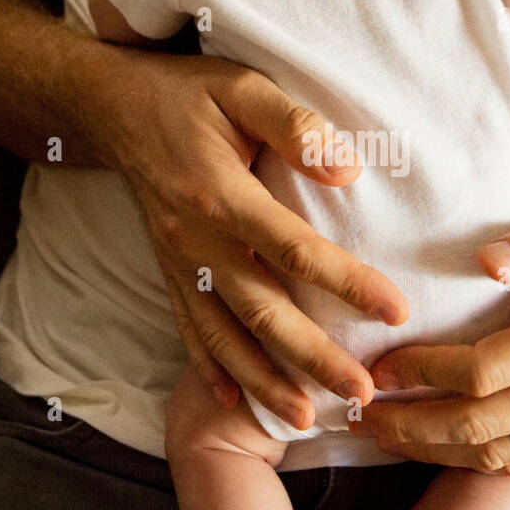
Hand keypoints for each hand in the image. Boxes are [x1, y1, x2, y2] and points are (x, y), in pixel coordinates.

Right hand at [95, 47, 407, 429]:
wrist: (113, 108)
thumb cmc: (188, 94)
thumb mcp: (242, 88)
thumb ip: (295, 127)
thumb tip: (349, 171)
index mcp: (221, 195)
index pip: (295, 250)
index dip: (348, 283)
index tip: (396, 311)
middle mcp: (196, 242)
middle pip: (262, 312)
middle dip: (313, 359)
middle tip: (363, 394)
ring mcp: (179, 265)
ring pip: (225, 336)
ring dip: (266, 382)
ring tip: (306, 421)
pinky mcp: (170, 274)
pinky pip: (190, 332)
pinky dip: (211, 371)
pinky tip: (235, 403)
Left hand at [350, 213, 509, 471]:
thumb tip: (486, 260)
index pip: (482, 369)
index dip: (424, 372)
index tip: (382, 366)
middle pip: (479, 423)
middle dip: (411, 424)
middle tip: (363, 414)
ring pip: (495, 454)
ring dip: (431, 449)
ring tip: (384, 434)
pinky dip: (470, 459)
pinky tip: (434, 444)